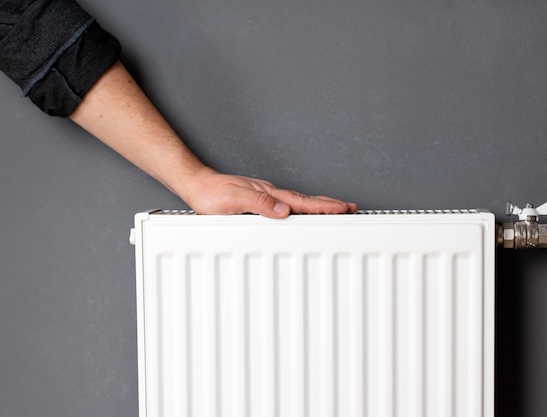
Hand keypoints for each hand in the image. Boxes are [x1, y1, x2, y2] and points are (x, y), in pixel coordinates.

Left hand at [181, 168, 356, 217]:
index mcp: (268, 193)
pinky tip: (303, 212)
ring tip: (334, 211)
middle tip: (350, 208)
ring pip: (299, 202)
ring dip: (318, 206)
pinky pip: (288, 204)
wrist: (197, 186)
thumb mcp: (233, 200)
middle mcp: (270, 193)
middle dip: (330, 205)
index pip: (302, 202)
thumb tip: (284, 211)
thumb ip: (259, 204)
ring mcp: (267, 196)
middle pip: (306, 200)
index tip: (344, 209)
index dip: (324, 207)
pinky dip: (302, 208)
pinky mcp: (260, 200)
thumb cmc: (210, 194)